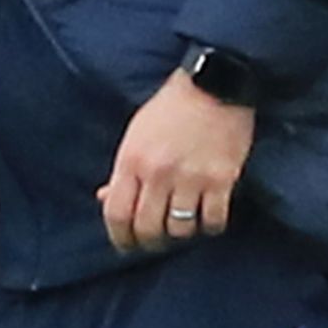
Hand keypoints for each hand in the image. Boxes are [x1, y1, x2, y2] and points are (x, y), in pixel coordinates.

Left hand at [96, 69, 256, 252]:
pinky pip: (214, 221)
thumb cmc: (170, 107)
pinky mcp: (222, 179)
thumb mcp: (136, 133)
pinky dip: (210, 225)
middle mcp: (159, 172)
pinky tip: (208, 216)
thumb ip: (122, 169)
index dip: (119, 237)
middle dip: (150, 241)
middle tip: (156, 240)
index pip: (117, 214)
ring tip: (182, 223)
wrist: (213, 84)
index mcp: (132, 159)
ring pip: (181, 230)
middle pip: (148, 229)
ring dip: (180, 232)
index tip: (126, 244)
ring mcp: (191, 177)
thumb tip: (105, 198)